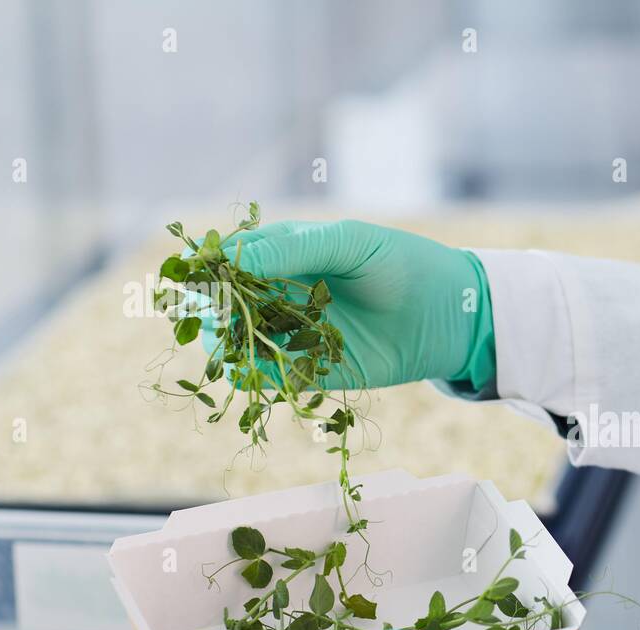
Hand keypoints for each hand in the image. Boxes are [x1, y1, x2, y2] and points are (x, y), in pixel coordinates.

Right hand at [202, 219, 495, 390]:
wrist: (447, 314)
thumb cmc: (400, 264)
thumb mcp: (347, 244)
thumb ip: (292, 249)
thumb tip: (230, 259)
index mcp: (284, 253)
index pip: (229, 256)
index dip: (206, 262)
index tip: (192, 269)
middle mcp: (279, 294)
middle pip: (223, 301)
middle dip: (209, 305)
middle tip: (210, 307)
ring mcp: (291, 333)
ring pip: (236, 341)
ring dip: (224, 341)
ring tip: (229, 335)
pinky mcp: (308, 370)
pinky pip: (267, 377)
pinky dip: (251, 374)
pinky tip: (248, 366)